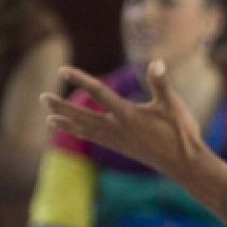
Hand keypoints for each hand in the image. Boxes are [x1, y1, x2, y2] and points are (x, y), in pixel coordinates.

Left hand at [42, 61, 205, 178]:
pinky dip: (80, 132)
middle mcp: (117, 128)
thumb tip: (156, 62)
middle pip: (83, 115)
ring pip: (85, 129)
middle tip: (42, 98)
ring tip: (49, 116)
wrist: (183, 163)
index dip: (80, 79)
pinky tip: (74, 130)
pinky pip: (94, 138)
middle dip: (62, 106)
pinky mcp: (121, 147)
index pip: (99, 92)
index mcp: (128, 115)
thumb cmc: (180, 133)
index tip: (63, 70)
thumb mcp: (173, 105)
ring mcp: (117, 140)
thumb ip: (162, 83)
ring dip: (66, 121)